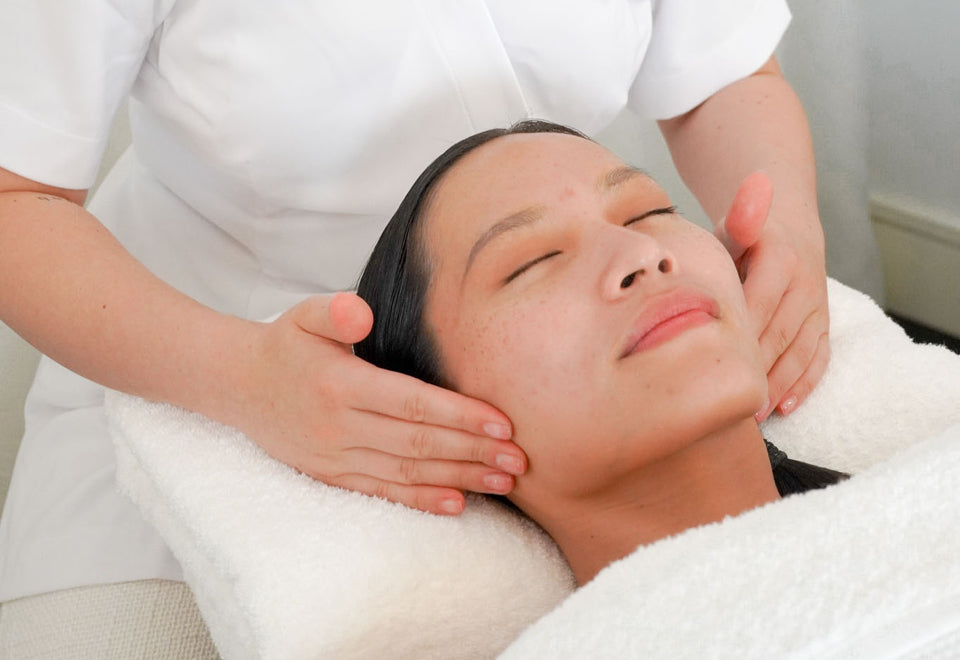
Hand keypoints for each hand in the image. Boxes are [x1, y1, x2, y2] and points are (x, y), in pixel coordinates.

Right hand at [237, 292, 525, 514]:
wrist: (236, 386)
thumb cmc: (284, 346)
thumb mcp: (304, 315)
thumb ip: (335, 310)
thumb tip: (364, 312)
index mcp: (341, 385)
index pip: (412, 404)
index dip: (460, 415)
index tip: (503, 423)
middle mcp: (340, 426)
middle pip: (418, 444)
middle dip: (473, 452)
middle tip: (520, 460)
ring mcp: (335, 457)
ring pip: (406, 473)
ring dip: (459, 479)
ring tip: (504, 483)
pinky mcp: (331, 476)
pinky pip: (382, 493)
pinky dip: (421, 501)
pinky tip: (458, 505)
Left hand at [716, 172, 830, 420]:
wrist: (785, 232)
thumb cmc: (743, 238)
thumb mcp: (736, 224)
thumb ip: (741, 217)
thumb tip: (755, 187)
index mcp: (781, 259)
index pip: (758, 301)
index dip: (739, 333)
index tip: (714, 363)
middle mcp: (804, 285)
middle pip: (778, 333)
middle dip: (755, 369)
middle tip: (728, 401)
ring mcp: (816, 309)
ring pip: (799, 352)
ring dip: (776, 385)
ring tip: (751, 414)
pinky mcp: (821, 326)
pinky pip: (818, 358)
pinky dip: (803, 384)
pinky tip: (784, 408)